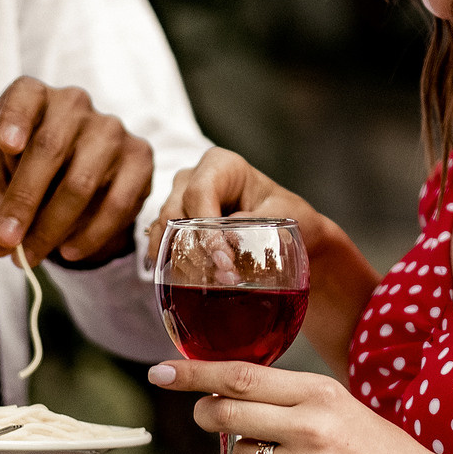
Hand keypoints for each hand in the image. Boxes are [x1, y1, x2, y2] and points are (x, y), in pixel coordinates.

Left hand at [0, 76, 154, 265]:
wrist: (73, 185)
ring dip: (52, 226)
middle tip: (7, 239)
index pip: (24, 97)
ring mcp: (111, 128)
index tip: (5, 145)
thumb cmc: (26, 177)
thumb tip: (0, 240)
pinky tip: (69, 251)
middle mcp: (73, 103)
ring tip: (30, 256)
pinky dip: (90, 234)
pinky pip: (117, 202)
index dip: (14, 119)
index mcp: (33, 97)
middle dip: (24, 200)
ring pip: (81, 181)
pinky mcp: (139, 156)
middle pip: (49, 148)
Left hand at [146, 357, 452, 453]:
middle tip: (206, 416)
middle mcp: (312, 425)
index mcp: (319, 392)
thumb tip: (223, 395)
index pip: (242, 375)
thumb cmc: (373, 448)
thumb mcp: (337, 406)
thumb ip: (286, 398)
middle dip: (206, 414)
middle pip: (228, 413)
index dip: (195, 373)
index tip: (161, 372)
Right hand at [152, 151, 377, 372]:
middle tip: (223, 280)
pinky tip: (187, 287)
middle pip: (175, 212)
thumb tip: (232, 238)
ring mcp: (179, 203)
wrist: (291, 233)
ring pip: (163, 231)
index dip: (207, 229)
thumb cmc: (290, 215)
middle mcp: (193, 179)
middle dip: (195, 250)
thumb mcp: (286, 213)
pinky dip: (172, 266)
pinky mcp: (174, 228)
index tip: (225, 262)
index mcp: (220, 165)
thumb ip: (261, 220)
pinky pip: (161, 246)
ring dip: (182, 262)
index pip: (200, 193)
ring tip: (209, 288)